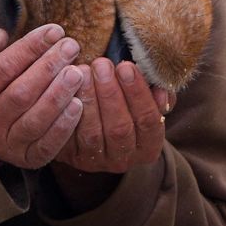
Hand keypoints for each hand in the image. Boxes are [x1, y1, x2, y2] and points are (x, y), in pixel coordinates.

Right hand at [0, 24, 84, 168]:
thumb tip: (0, 38)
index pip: (2, 68)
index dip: (30, 47)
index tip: (53, 31)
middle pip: (21, 93)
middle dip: (49, 67)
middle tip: (71, 46)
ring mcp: (3, 145)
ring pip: (35, 120)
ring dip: (59, 95)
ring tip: (77, 71)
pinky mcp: (24, 159)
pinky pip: (46, 146)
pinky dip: (64, 127)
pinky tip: (77, 104)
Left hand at [53, 58, 174, 175]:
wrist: (94, 126)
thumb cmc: (125, 104)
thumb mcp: (144, 99)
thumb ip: (154, 92)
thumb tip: (160, 87)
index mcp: (148, 146)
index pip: (148, 120)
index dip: (138, 93)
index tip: (126, 66)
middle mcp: (124, 159)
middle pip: (120, 128)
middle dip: (110, 93)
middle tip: (101, 64)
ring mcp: (97, 161)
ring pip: (93, 133)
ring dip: (88, 99)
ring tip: (82, 71)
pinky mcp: (72, 156)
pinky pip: (69, 135)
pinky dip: (67, 110)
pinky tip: (65, 87)